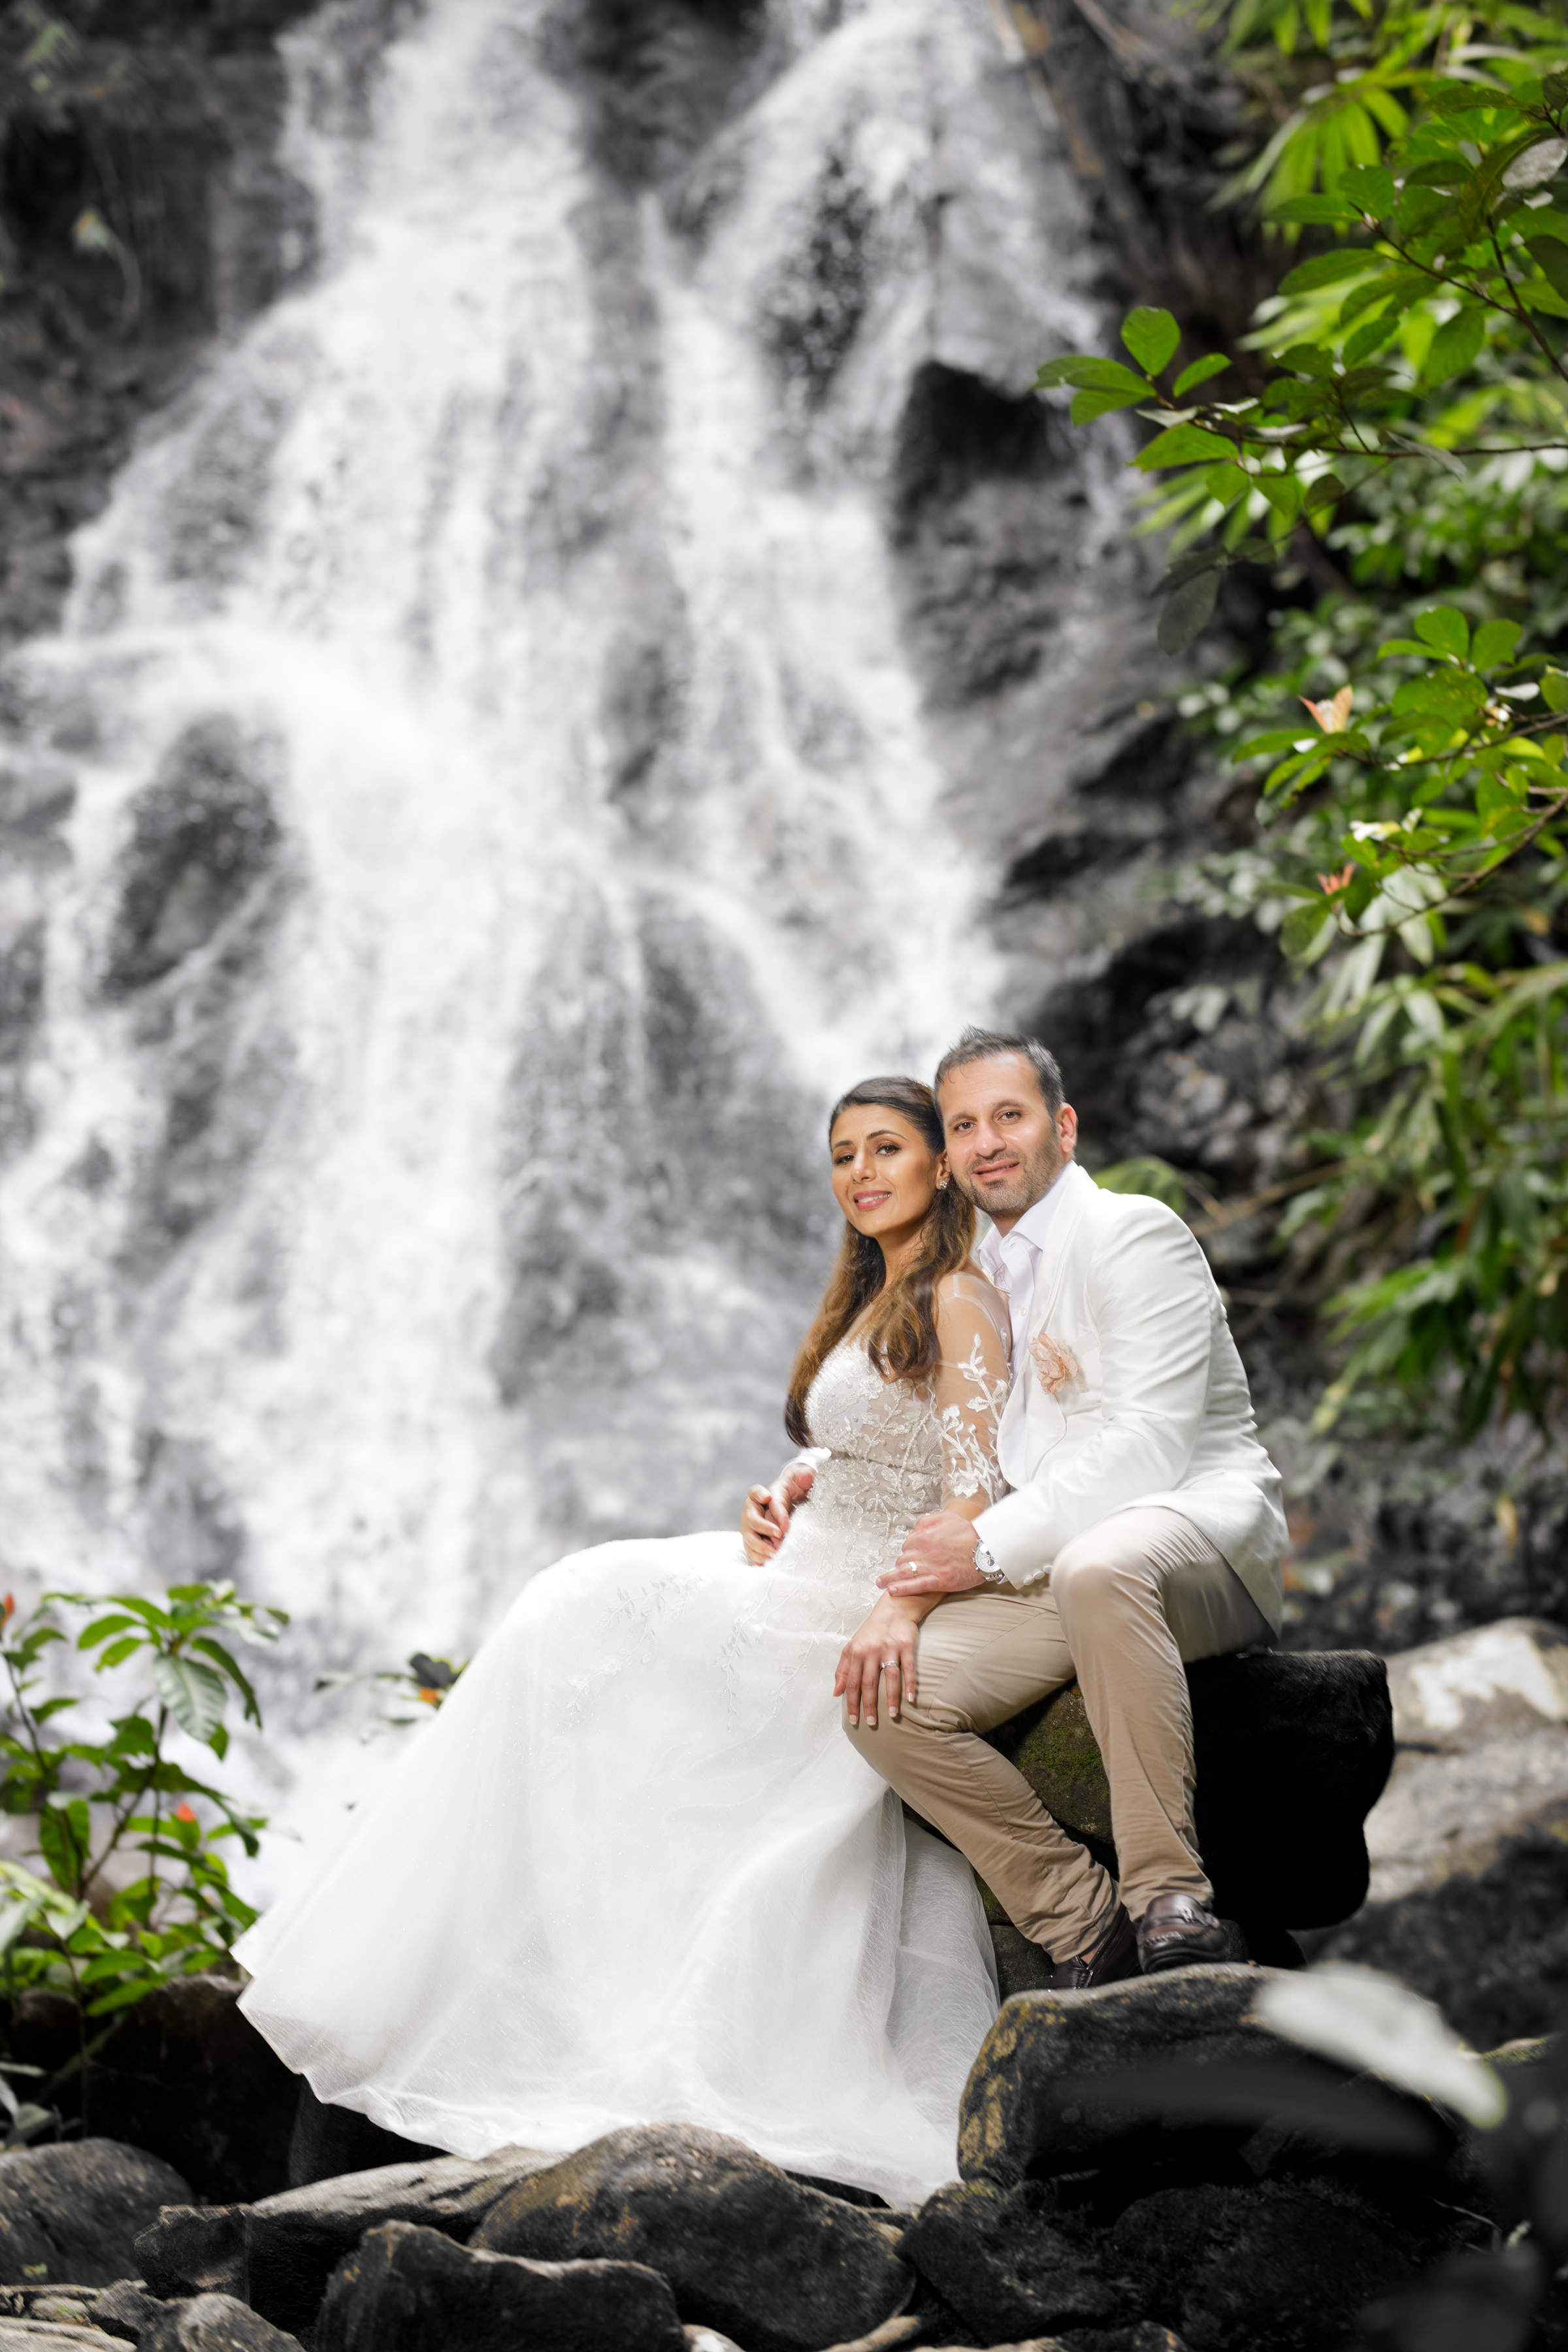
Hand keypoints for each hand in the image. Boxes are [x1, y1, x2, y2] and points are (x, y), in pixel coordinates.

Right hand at [740, 1463, 814, 1565]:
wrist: (793, 1503)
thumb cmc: (796, 1491)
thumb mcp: (801, 1479)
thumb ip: (805, 1475)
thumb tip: (808, 1474)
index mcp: (765, 1494)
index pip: (757, 1493)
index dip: (762, 1497)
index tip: (770, 1501)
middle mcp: (753, 1510)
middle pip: (751, 1519)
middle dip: (764, 1528)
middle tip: (779, 1535)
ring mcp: (752, 1528)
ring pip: (749, 1537)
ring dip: (760, 1546)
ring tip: (775, 1553)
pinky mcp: (754, 1541)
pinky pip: (751, 1551)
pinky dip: (758, 1557)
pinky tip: (770, 1562)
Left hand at [834, 1593, 935, 1727]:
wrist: (893, 1608)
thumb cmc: (871, 1631)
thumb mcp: (852, 1647)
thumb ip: (843, 1669)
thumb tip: (835, 1692)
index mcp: (856, 1652)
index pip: (851, 1682)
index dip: (851, 1702)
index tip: (853, 1720)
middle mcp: (871, 1650)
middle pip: (869, 1682)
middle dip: (868, 1704)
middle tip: (871, 1722)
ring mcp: (889, 1647)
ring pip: (889, 1676)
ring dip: (890, 1697)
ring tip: (891, 1715)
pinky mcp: (906, 1645)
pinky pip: (908, 1667)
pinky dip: (909, 1683)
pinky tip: (910, 1698)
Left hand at [876, 1510, 987, 1597]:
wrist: (988, 1547)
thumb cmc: (970, 1532)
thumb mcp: (947, 1517)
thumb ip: (927, 1521)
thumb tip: (916, 1528)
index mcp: (925, 1535)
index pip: (907, 1544)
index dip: (907, 1551)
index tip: (908, 1555)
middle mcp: (924, 1550)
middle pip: (903, 1559)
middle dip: (900, 1565)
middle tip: (897, 1570)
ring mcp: (931, 1566)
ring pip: (904, 1572)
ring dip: (889, 1578)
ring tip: (881, 1582)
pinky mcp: (940, 1580)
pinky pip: (916, 1585)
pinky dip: (902, 1589)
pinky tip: (892, 1591)